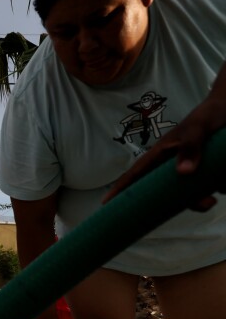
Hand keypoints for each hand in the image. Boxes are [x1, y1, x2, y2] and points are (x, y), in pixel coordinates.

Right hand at [103, 95, 225, 209]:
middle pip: (163, 191)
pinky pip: (205, 187)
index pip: (136, 172)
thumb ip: (190, 148)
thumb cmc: (209, 114)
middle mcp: (171, 164)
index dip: (120, 188)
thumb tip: (183, 173)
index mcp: (161, 153)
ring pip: (187, 193)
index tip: (105, 203)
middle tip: (204, 204)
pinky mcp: (203, 171)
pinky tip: (223, 181)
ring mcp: (187, 169)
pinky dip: (216, 187)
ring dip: (200, 199)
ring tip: (213, 199)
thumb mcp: (199, 128)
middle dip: (180, 203)